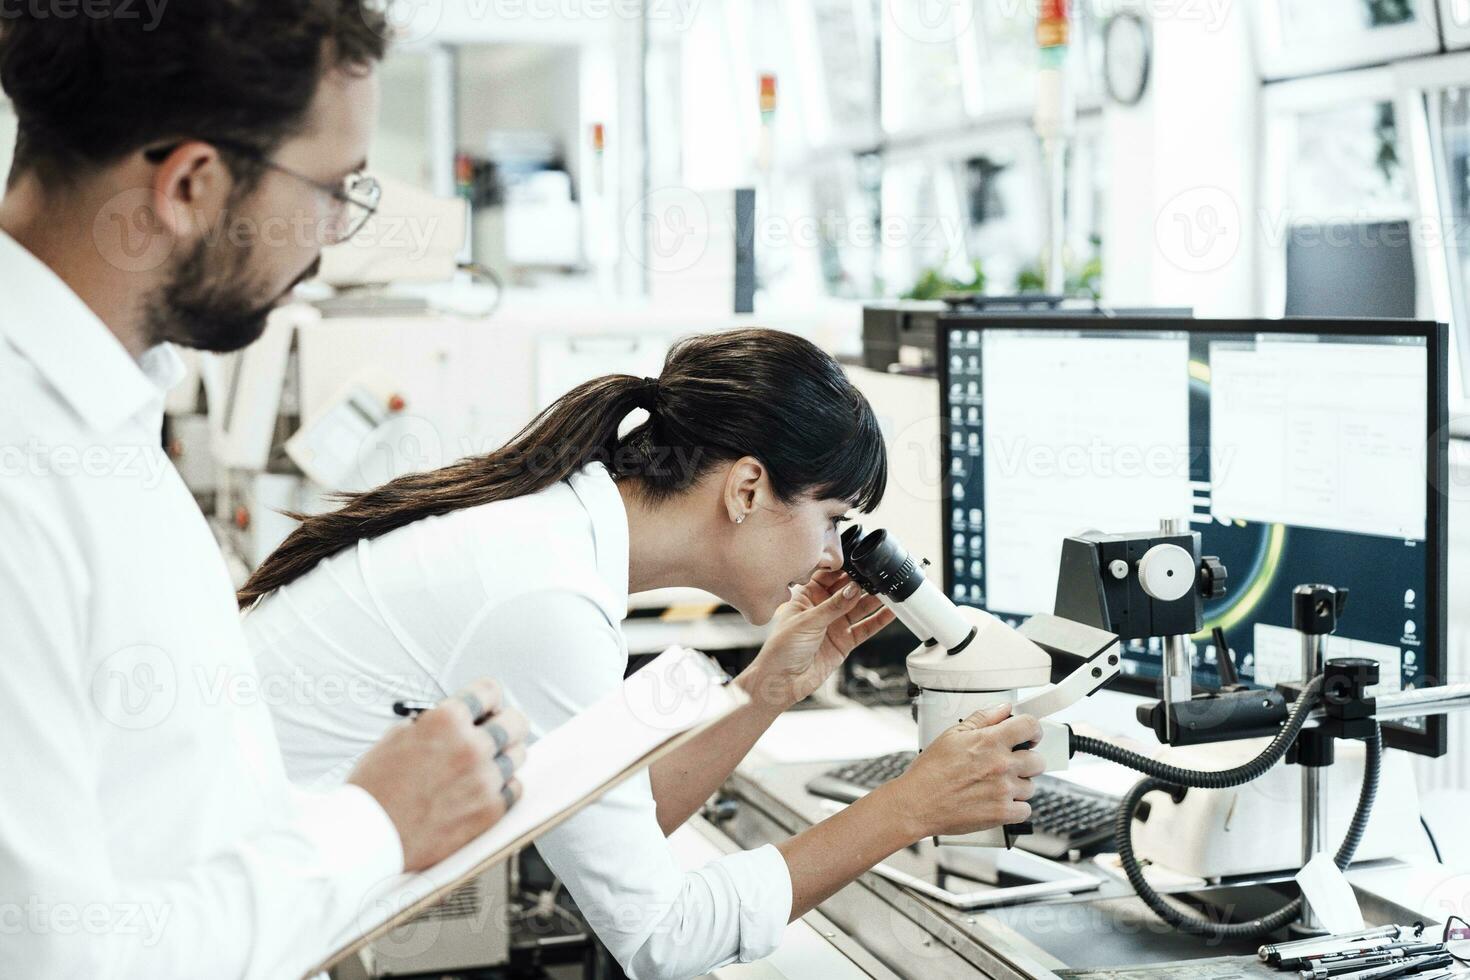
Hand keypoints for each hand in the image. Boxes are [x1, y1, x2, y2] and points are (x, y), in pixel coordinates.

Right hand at [349, 679, 530, 871]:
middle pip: (515, 721)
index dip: (487, 698)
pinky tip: (484, 789)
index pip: (489, 691)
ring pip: (518, 755)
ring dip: (503, 756)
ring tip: (483, 765)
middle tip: (495, 732)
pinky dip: (503, 787)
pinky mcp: (489, 811)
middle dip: (505, 723)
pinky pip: (515, 788)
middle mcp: (471, 746)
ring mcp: (484, 780)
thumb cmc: (374, 789)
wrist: (367, 836)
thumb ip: (433, 724)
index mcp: (446, 721)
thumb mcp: (396, 737)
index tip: (487, 707)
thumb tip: (458, 720)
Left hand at [738, 571, 895, 712]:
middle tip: (879, 575)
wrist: (782, 682)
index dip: (843, 569)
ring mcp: (834, 624)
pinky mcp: (844, 641)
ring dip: (874, 600)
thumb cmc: (781, 650)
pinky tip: (890, 612)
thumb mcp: (807, 622)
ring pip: (859, 608)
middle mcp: (822, 608)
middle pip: (847, 590)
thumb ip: (833, 606)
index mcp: (806, 596)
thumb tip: (853, 589)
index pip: (828, 576)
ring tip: (889, 590)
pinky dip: (879, 620)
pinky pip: (865, 628)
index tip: (859, 562)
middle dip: (862, 583)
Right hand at [889, 703, 1043, 839]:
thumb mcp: (952, 734)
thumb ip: (982, 718)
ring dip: (1019, 786)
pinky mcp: (1002, 813)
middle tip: (1012, 764)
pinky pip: (1025, 810)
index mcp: (990, 741)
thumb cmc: (930, 772)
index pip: (1030, 726)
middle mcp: (1001, 765)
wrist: (917, 803)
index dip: (1033, 730)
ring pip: (1031, 786)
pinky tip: (1000, 802)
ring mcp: (1004, 790)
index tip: (1031, 736)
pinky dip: (1016, 808)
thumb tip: (1003, 709)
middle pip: (1038, 760)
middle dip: (1027, 761)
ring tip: (997, 785)